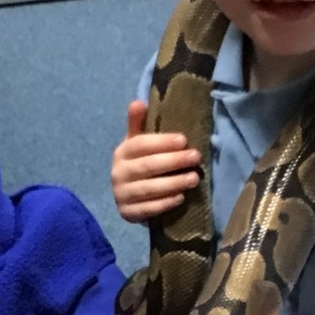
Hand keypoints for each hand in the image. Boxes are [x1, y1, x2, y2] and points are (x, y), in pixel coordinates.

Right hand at [111, 100, 200, 221]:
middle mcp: (118, 173)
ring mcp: (121, 194)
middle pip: (147, 166)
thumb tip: (137, 102)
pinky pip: (147, 209)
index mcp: (122, 152)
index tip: (183, 140)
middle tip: (196, 157)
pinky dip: (164, 203)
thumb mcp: (137, 142)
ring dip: (173, 183)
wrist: (128, 195)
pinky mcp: (127, 213)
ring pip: (148, 189)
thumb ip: (138, 123)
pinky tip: (180, 198)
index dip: (162, 142)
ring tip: (194, 178)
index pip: (140, 144)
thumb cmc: (139, 163)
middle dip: (173, 161)